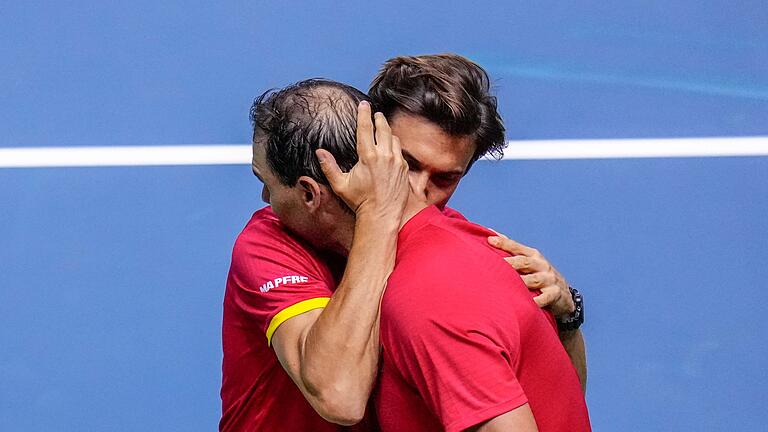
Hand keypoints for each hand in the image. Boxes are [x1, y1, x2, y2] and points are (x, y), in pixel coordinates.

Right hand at [316, 101, 408, 221]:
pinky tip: (391, 146)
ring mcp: (396, 161)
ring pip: (393, 138)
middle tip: (375, 113)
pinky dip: (394, 145)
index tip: (364, 104)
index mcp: (368, 156)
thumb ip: (329, 166)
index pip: (366, 128)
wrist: (381, 215)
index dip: (364, 113)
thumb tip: (319, 152)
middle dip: (378, 118)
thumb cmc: (360, 201)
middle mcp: (384, 155)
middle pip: (383, 128)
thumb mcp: (340, 185)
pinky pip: (400, 150)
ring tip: (383, 127)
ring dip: (387, 131)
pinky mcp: (404, 169)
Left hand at [487, 234, 574, 316]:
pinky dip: (537, 301)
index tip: (489, 240)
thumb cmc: (539, 275)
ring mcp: (549, 279)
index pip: (517, 247)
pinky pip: (545, 298)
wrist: (564, 295)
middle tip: (495, 264)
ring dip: (521, 282)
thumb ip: (511, 248)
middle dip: (510, 263)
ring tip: (507, 284)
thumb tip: (490, 232)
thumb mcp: (528, 260)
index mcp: (533, 255)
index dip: (504, 243)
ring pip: (534, 280)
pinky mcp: (555, 293)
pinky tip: (528, 303)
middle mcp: (541, 265)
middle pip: (524, 262)